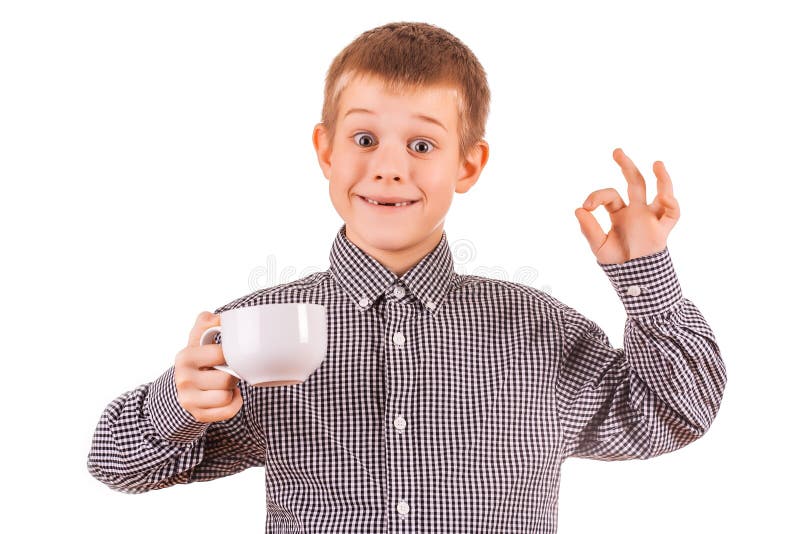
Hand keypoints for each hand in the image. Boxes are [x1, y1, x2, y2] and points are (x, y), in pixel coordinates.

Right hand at [174, 311, 242, 422]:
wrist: (183, 386)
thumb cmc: (198, 359)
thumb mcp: (198, 338)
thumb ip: (207, 322)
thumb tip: (220, 318)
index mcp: (185, 357)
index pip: (220, 354)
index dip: (230, 354)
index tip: (226, 355)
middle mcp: (184, 379)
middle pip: (226, 379)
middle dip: (232, 374)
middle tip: (226, 371)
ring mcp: (189, 399)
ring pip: (226, 396)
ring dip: (232, 390)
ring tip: (225, 383)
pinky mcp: (198, 414)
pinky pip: (229, 411)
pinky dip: (234, 403)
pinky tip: (227, 395)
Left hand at [574, 147, 679, 264]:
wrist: (634, 279)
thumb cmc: (617, 262)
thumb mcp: (599, 246)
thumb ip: (589, 229)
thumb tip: (579, 209)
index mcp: (620, 213)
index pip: (610, 196)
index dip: (596, 196)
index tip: (586, 206)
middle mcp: (637, 211)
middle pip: (635, 183)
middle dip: (626, 166)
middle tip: (616, 151)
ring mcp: (651, 218)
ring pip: (660, 192)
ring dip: (661, 178)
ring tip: (656, 163)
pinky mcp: (662, 229)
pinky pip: (672, 213)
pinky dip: (671, 203)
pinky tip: (665, 195)